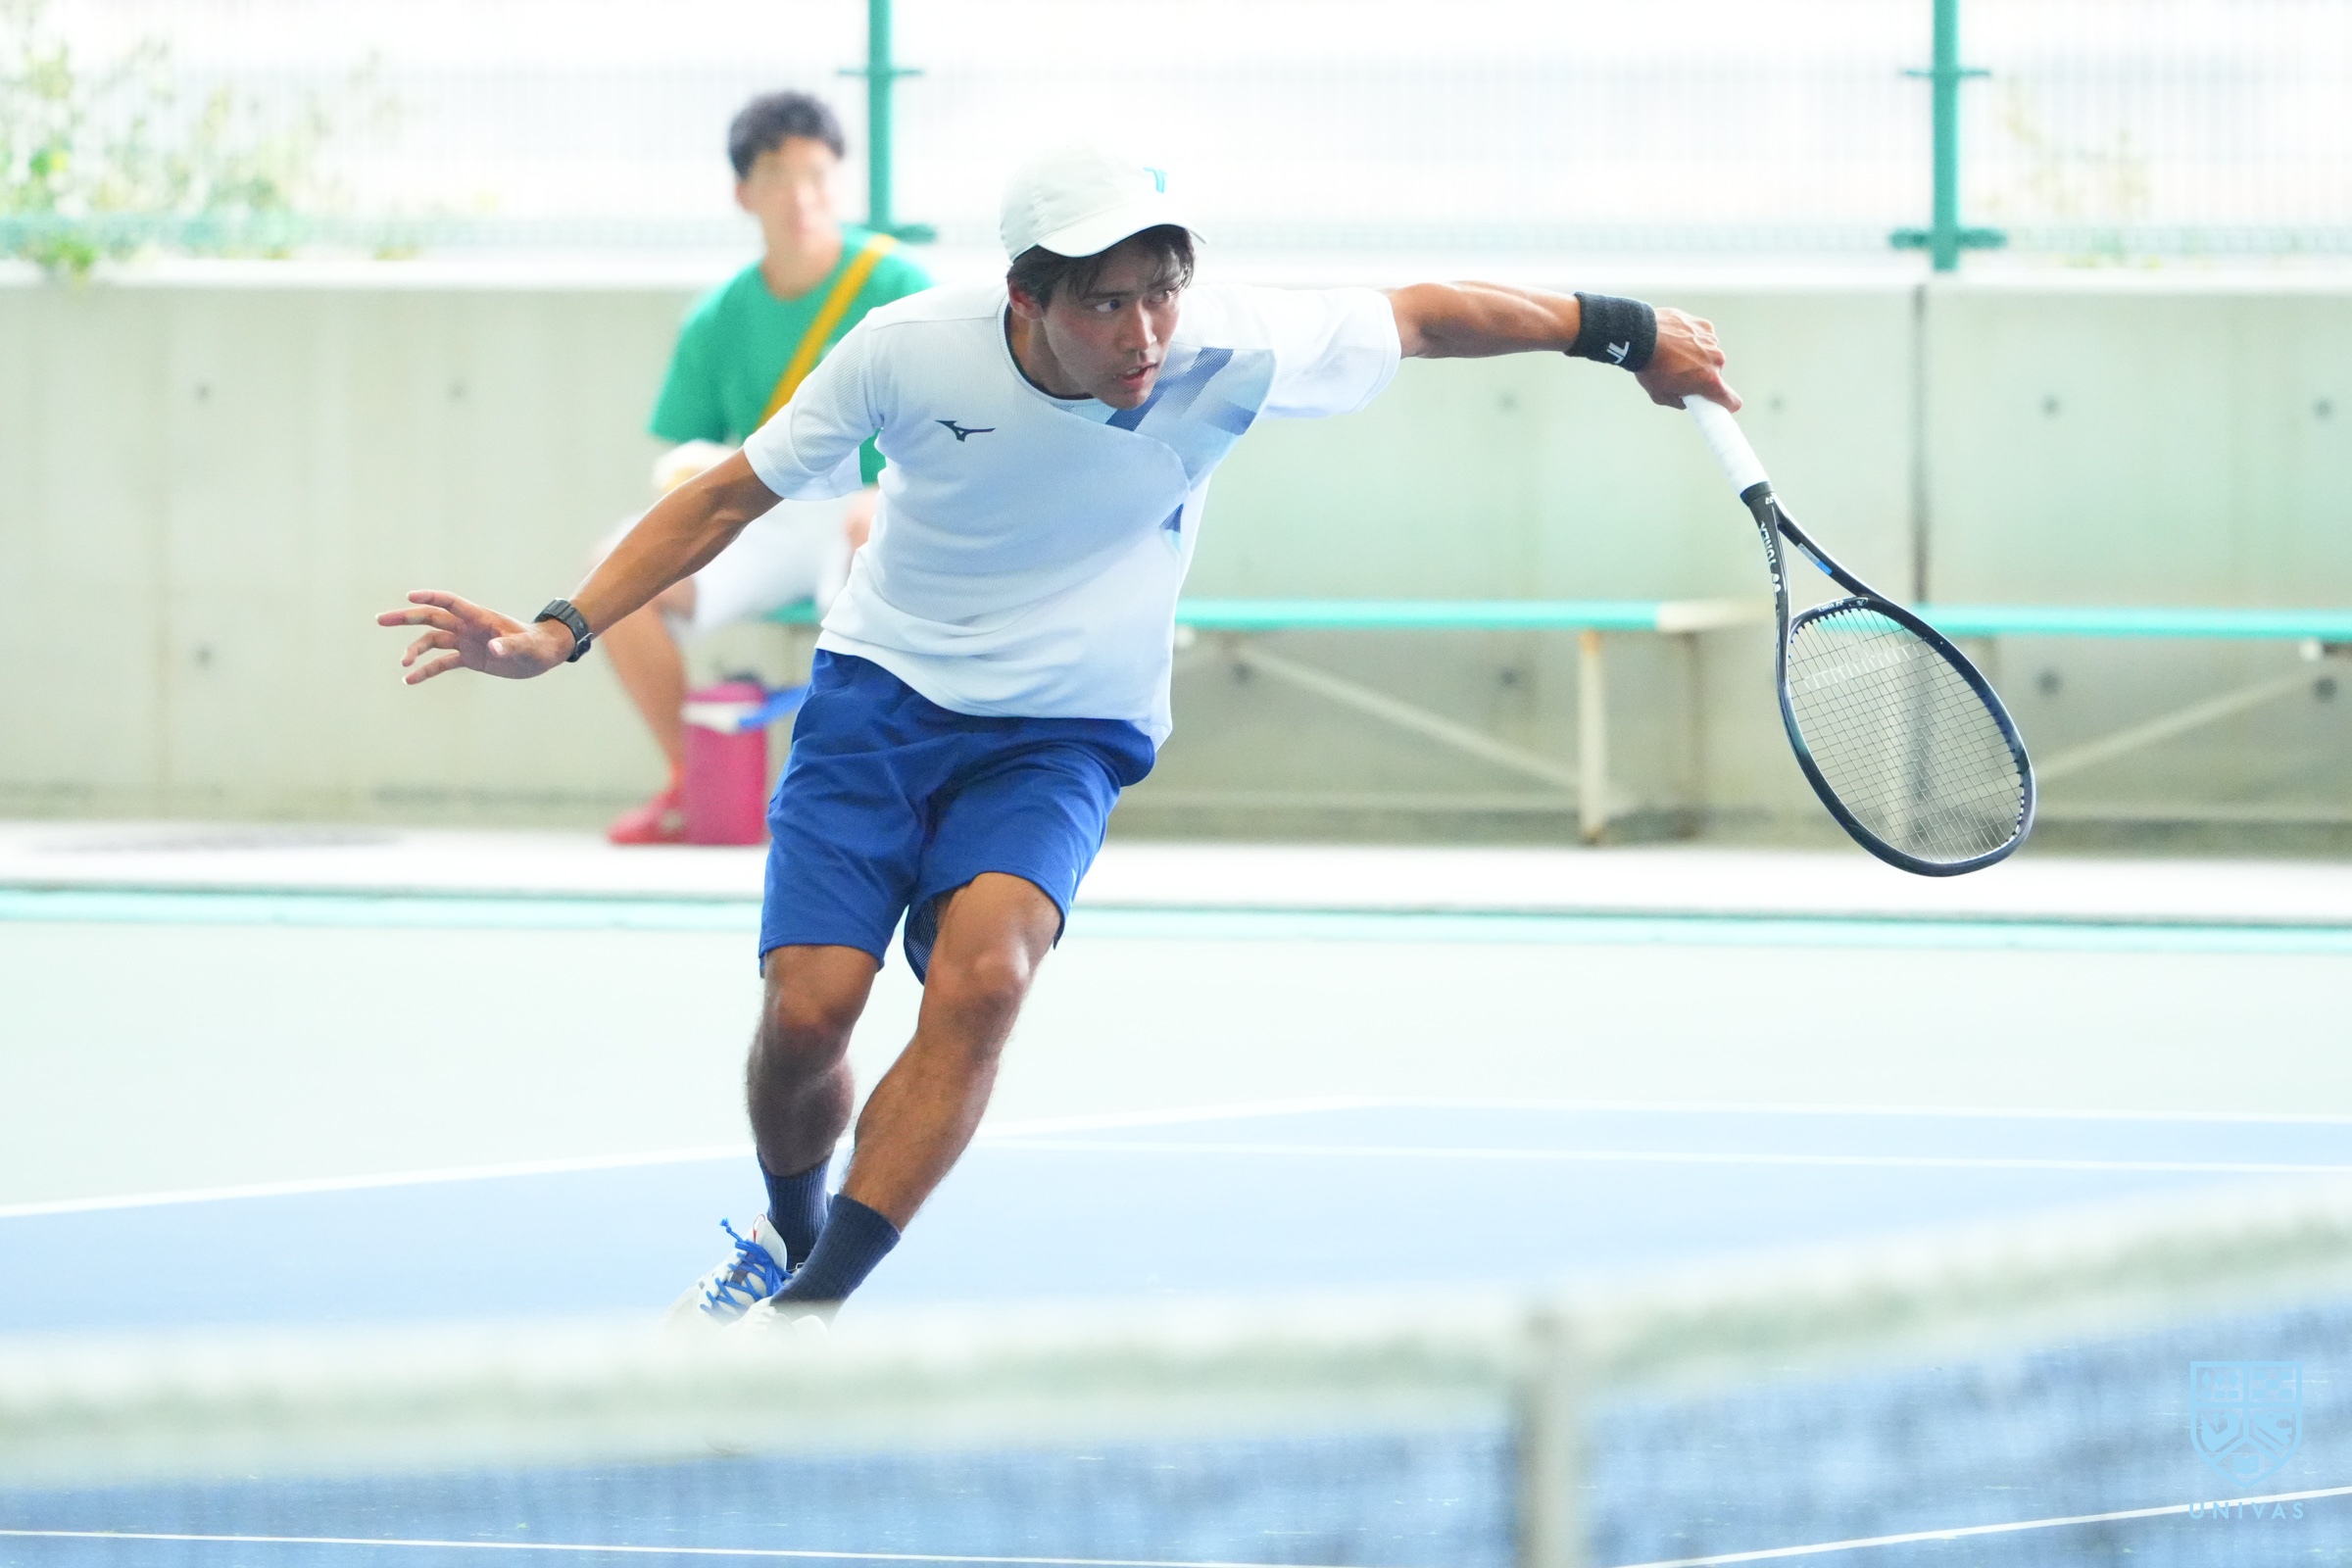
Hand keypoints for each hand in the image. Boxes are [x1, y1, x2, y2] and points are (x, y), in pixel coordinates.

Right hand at [376, 591, 573, 684]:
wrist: (542, 655)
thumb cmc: (536, 646)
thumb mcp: (525, 647)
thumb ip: (510, 646)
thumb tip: (493, 649)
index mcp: (480, 618)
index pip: (451, 603)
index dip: (431, 598)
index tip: (411, 597)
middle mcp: (468, 627)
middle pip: (432, 618)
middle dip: (406, 618)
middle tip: (381, 620)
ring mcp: (466, 641)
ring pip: (432, 640)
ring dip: (415, 649)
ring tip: (404, 663)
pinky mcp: (468, 658)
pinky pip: (442, 663)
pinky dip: (426, 670)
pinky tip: (410, 680)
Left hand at [1636, 307, 1740, 411]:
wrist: (1641, 336)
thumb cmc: (1650, 367)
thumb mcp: (1661, 396)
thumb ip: (1679, 401)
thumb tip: (1686, 399)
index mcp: (1709, 381)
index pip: (1732, 401)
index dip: (1725, 404)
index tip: (1717, 403)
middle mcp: (1716, 360)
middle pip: (1716, 374)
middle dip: (1702, 376)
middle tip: (1681, 374)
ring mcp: (1711, 341)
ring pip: (1710, 354)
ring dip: (1698, 356)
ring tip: (1674, 354)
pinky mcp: (1704, 326)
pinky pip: (1704, 338)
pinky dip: (1693, 340)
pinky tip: (1676, 339)